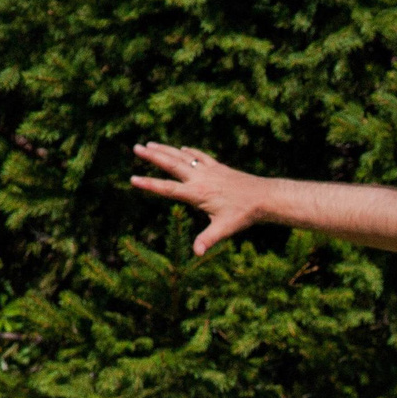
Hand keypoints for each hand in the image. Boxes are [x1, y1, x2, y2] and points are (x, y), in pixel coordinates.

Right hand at [129, 143, 265, 255]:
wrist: (264, 197)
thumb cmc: (243, 214)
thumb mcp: (224, 229)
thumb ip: (208, 239)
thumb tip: (196, 253)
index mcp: (197, 193)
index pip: (168, 189)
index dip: (149, 185)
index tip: (133, 180)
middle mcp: (200, 178)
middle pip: (171, 164)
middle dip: (152, 156)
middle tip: (136, 148)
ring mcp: (209, 170)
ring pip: (183, 156)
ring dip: (165, 150)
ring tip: (150, 144)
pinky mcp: (218, 167)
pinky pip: (199, 156)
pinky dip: (188, 151)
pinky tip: (182, 148)